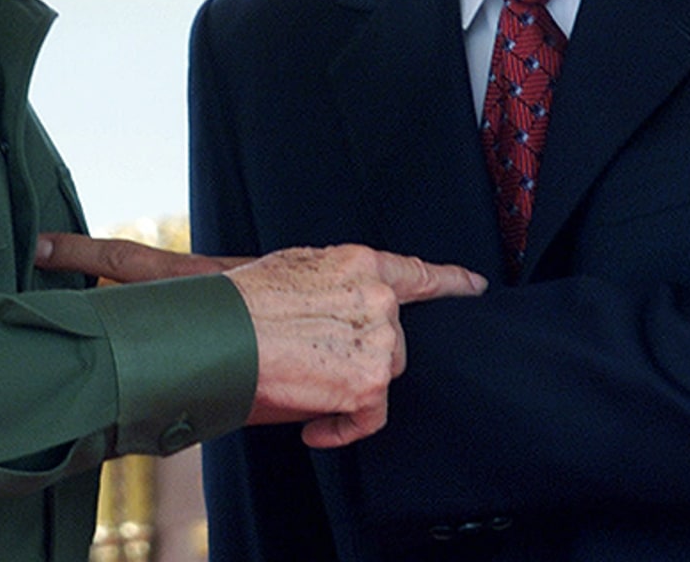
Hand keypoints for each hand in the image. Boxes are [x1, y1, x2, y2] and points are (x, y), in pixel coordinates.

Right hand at [38, 233, 484, 448]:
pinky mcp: (369, 379)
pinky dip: (343, 428)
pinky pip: (371, 415)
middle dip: (362, 359)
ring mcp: (377, 335)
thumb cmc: (234, 309)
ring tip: (302, 389)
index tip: (472, 286)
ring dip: (349, 390)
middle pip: (392, 338)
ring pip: (381, 373)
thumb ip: (326, 291)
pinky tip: (313, 427)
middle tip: (316, 369)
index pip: (414, 272)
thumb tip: (333, 322)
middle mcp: (376, 294)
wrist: (217, 335)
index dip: (447, 281)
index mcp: (354, 261)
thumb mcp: (285, 276)